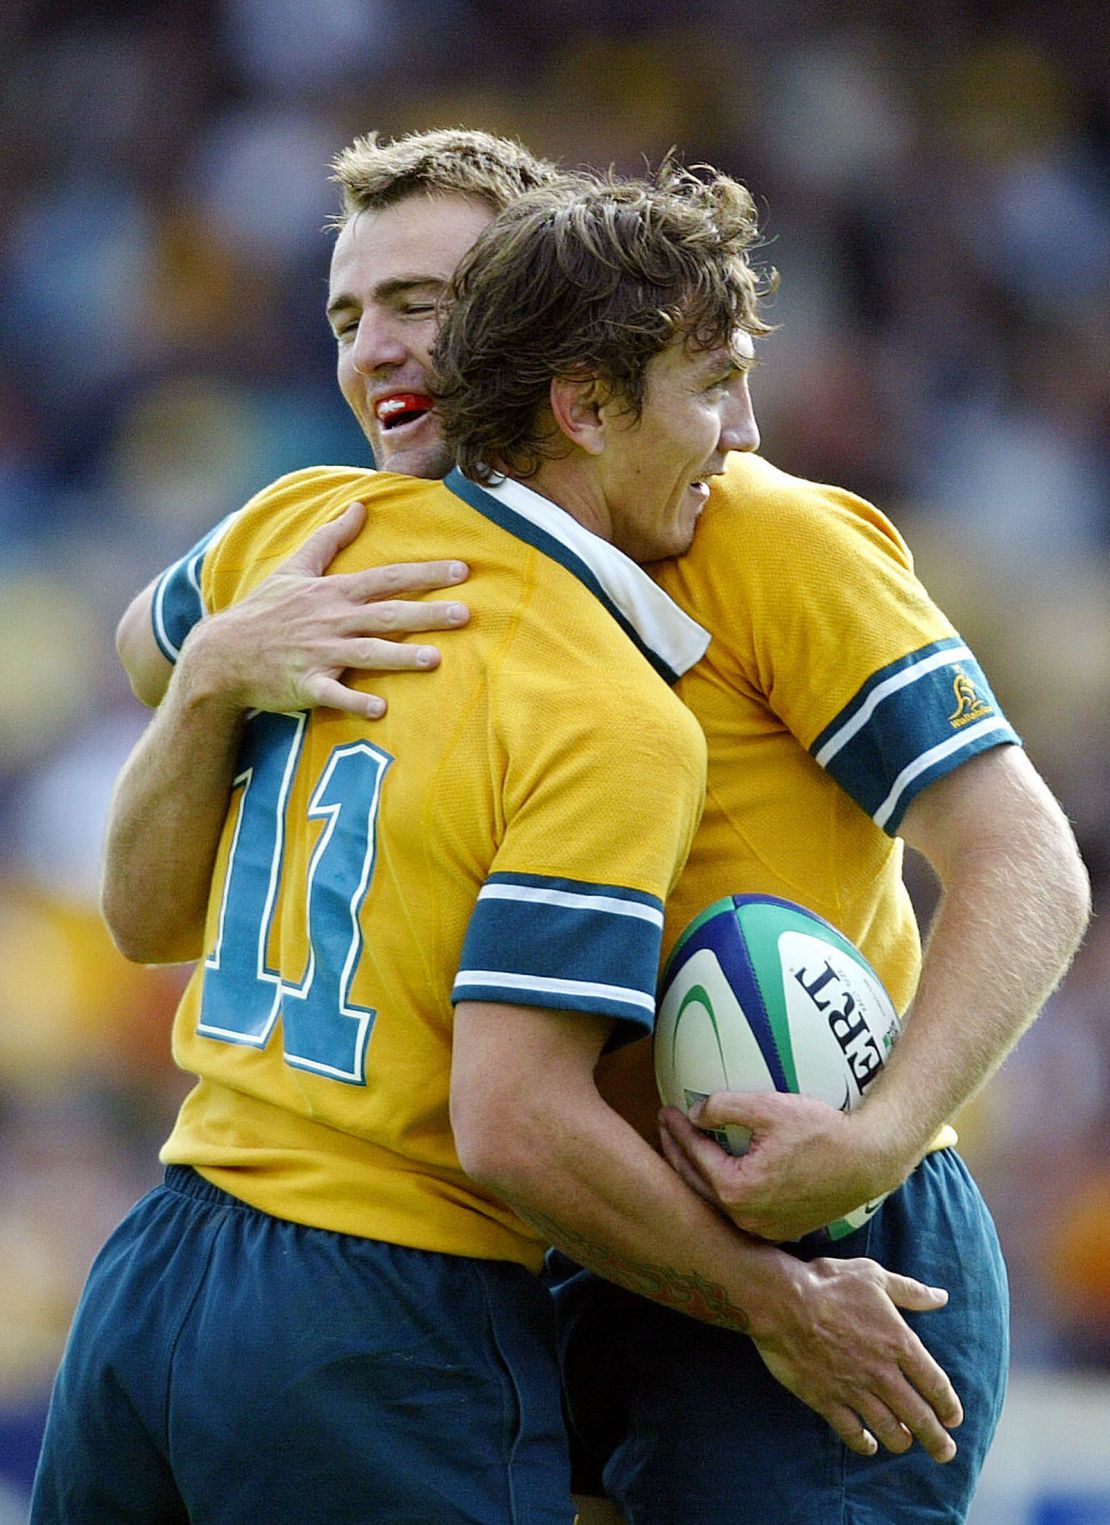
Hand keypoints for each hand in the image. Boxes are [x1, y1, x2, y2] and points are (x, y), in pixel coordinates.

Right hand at [180, 501, 469, 718]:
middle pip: (386, 614)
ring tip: (435, 659)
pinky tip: (381, 710)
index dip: (424, 574)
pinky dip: (355, 701)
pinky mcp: (305, 684)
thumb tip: (359, 506)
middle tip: (466, 614)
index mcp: (333, 593)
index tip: (462, 571)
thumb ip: (331, 538)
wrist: (222, 654)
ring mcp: (319, 653)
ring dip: (400, 656)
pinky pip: (333, 693)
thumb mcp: (295, 567)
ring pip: (366, 653)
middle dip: (426, 613)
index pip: (387, 579)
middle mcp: (332, 620)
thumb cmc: (264, 610)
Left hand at [658, 1091, 906, 1243]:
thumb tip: (696, 1113)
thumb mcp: (768, 1108)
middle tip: (665, 1127)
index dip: (678, 1130)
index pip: (695, 1155)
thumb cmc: (822, 1133)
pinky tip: (718, 1173)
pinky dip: (722, 1191)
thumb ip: (723, 1107)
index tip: (666, 1111)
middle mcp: (746, 1218)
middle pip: (697, 1184)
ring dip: (697, 1174)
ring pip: (716, 1201)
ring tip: (683, 1149)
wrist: (867, 1161)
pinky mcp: (781, 1230)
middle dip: (677, 1153)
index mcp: (738, 1190)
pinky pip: (740, 1211)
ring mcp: (764, 1229)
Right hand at [753, 1254, 961, 1461]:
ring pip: (889, 1430)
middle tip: (945, 1453)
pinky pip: (852, 1432)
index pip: (936, 1385)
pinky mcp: (826, 1399)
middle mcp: (881, 1373)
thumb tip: (942, 1297)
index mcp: (899, 1342)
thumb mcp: (874, 1277)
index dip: (949, 1406)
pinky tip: (869, 1444)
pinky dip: (864, 1443)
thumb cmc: (829, 1283)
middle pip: (919, 1417)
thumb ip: (911, 1291)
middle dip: (936, 1440)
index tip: (954, 1419)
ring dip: (902, 1442)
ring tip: (907, 1444)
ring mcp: (854, 1389)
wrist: (782, 1300)